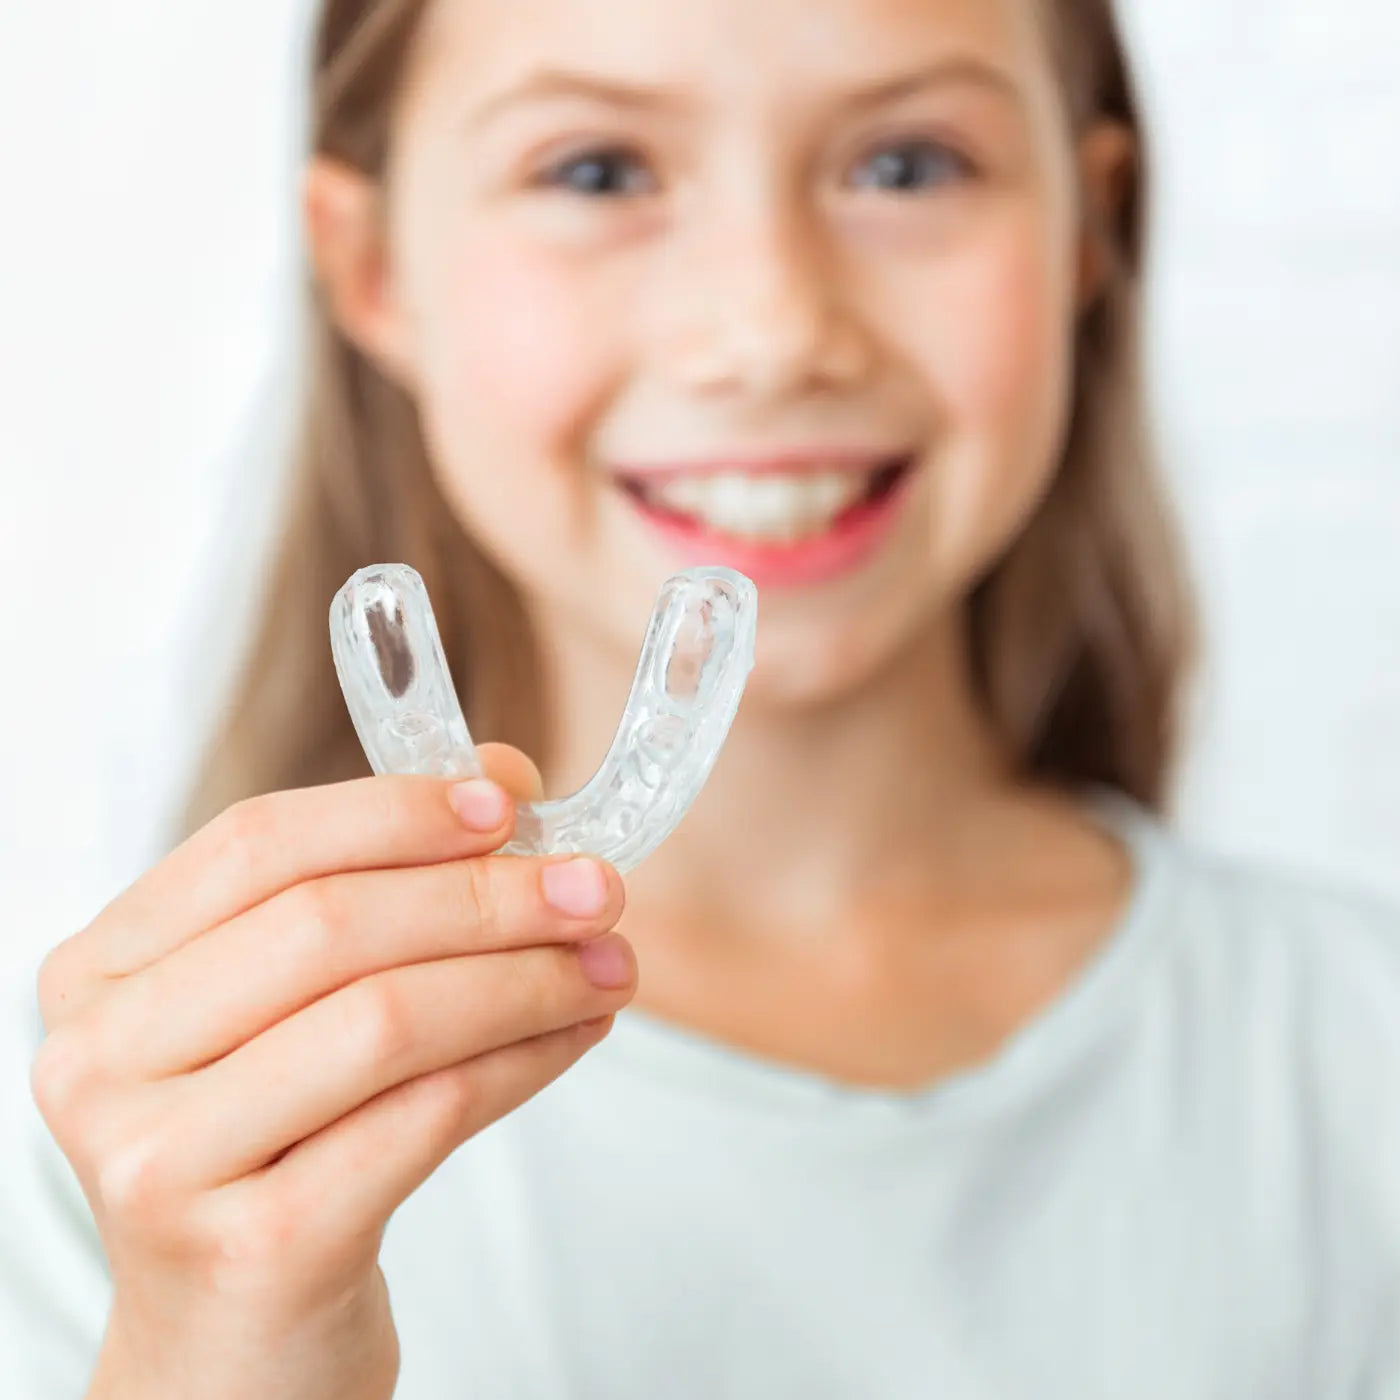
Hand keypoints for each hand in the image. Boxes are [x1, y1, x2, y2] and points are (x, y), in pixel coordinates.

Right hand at [31, 747, 635, 1399]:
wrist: (229, 1347)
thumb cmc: (270, 1151)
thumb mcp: (291, 1012)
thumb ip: (378, 885)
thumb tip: (503, 780)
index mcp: (103, 972)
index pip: (256, 844)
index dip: (395, 810)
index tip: (511, 801)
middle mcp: (102, 1060)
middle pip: (328, 926)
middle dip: (488, 896)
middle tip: (597, 890)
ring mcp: (162, 1160)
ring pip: (386, 1018)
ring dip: (525, 980)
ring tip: (608, 966)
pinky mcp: (250, 1248)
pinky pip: (424, 1116)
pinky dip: (523, 1061)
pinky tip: (577, 1035)